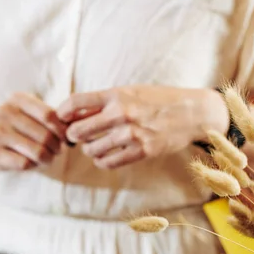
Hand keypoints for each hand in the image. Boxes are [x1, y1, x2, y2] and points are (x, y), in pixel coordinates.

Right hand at [0, 92, 67, 170]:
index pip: (49, 115)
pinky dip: (34, 165)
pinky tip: (33, 161)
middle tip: (58, 150)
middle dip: (58, 146)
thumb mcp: (29, 113)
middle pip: (46, 135)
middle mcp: (6, 113)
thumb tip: (75, 129)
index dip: (62, 129)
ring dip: (48, 158)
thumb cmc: (16, 127)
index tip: (66, 137)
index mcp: (17, 99)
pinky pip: (25, 163)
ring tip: (49, 157)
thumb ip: (52, 117)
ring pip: (38, 151)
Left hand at [57, 85, 227, 168]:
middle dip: (73, 134)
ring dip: (88, 149)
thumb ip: (103, 101)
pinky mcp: (142, 151)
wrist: (192, 113)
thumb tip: (71, 113)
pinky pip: (109, 162)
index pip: (75, 102)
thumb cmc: (156, 100)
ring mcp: (132, 133)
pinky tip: (105, 155)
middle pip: (77, 130)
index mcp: (116, 95)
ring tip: (93, 145)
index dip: (61, 112)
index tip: (61, 118)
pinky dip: (102, 161)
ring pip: (91, 149)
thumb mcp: (129, 91)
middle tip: (76, 136)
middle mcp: (121, 113)